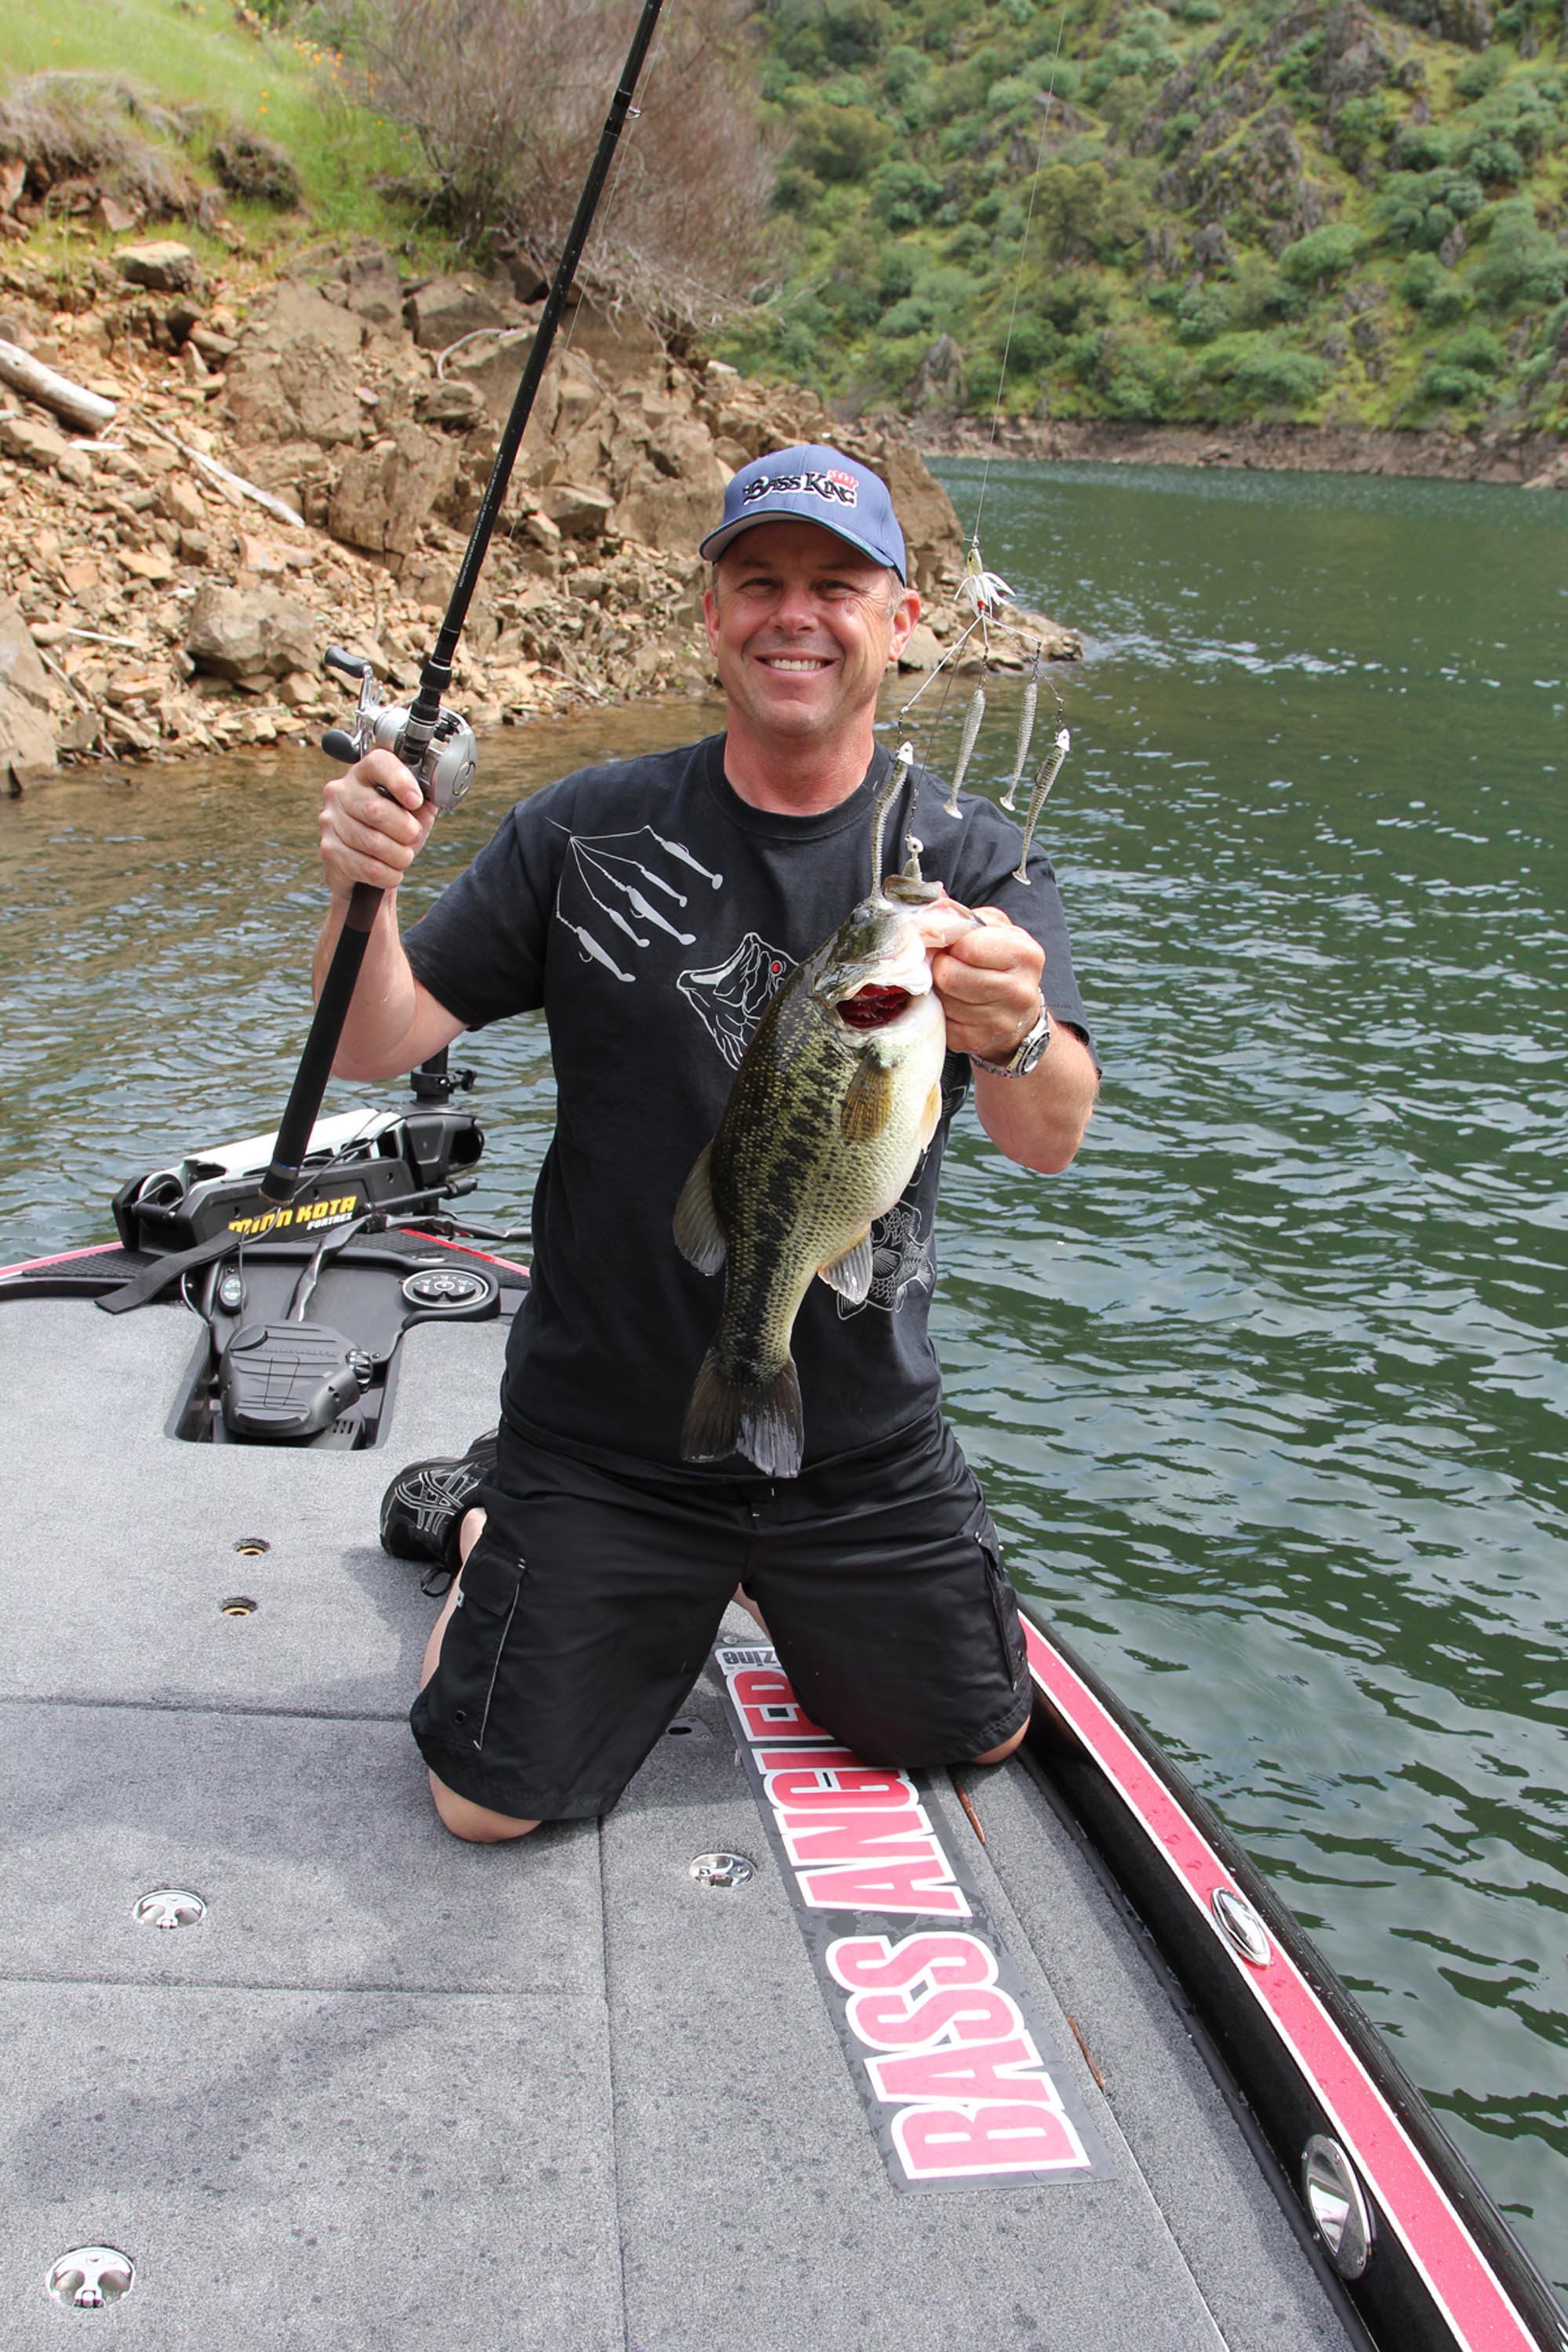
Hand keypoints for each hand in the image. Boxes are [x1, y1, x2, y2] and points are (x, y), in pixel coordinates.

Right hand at [319, 748, 437, 897]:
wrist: (368, 870)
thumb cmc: (392, 834)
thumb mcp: (413, 814)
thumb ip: (424, 801)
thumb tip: (434, 795)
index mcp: (364, 774)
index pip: (379, 763)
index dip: (400, 781)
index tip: (416, 801)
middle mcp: (341, 792)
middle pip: (376, 809)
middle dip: (405, 830)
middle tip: (412, 837)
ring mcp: (331, 820)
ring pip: (373, 843)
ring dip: (399, 856)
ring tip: (402, 857)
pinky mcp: (329, 850)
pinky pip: (367, 867)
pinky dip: (389, 875)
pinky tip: (391, 872)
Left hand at [911, 896, 1045, 1063]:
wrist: (1019, 1013)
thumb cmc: (1002, 962)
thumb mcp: (993, 929)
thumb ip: (963, 915)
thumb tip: (931, 903)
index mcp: (1025, 954)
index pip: (968, 946)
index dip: (951, 942)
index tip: (952, 944)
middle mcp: (1019, 991)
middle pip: (950, 975)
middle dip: (941, 967)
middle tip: (948, 964)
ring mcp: (999, 1021)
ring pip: (942, 999)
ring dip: (939, 989)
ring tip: (952, 984)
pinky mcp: (976, 1042)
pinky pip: (940, 1021)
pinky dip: (940, 1011)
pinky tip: (953, 1004)